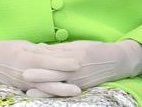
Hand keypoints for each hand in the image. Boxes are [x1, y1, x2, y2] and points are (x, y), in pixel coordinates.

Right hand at [0, 39, 81, 96]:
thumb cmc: (5, 48)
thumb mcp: (22, 44)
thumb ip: (38, 49)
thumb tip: (56, 51)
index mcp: (25, 57)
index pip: (48, 60)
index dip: (64, 61)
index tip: (78, 61)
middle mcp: (25, 71)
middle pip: (49, 76)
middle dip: (67, 77)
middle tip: (82, 77)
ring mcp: (23, 82)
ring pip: (46, 87)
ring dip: (62, 89)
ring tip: (77, 90)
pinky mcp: (21, 88)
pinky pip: (39, 92)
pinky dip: (50, 93)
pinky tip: (60, 94)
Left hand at [24, 40, 141, 90]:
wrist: (117, 61)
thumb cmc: (94, 50)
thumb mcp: (76, 45)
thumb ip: (58, 49)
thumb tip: (39, 47)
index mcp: (73, 55)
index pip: (52, 57)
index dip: (38, 58)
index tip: (24, 58)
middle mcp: (76, 68)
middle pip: (54, 72)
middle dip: (39, 75)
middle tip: (24, 75)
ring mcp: (79, 80)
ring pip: (59, 85)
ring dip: (44, 89)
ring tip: (30, 93)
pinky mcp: (82, 88)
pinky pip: (66, 91)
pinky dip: (55, 94)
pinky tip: (46, 96)